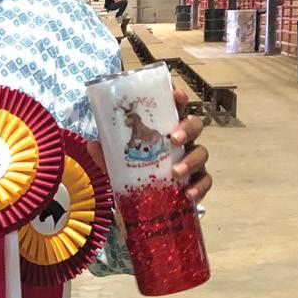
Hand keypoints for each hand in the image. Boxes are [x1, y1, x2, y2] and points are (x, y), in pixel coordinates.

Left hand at [86, 88, 211, 203]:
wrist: (143, 202)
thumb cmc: (134, 172)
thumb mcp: (116, 163)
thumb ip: (106, 153)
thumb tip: (92, 144)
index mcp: (164, 129)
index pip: (175, 108)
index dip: (179, 99)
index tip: (178, 95)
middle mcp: (182, 142)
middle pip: (195, 125)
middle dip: (187, 128)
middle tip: (173, 138)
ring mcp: (192, 161)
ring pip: (202, 153)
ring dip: (190, 161)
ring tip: (175, 172)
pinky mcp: (196, 182)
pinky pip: (205, 182)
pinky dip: (199, 187)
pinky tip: (188, 194)